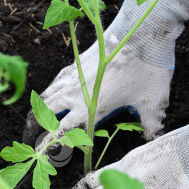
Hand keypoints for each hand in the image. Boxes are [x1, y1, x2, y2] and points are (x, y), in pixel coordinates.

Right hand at [24, 0, 188, 142]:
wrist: (141, 33)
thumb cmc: (148, 69)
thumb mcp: (154, 104)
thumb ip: (152, 126)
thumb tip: (154, 141)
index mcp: (90, 108)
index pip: (61, 133)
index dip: (49, 146)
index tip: (42, 155)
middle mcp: (76, 93)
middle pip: (45, 115)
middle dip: (35, 131)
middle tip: (33, 144)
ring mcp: (73, 76)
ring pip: (46, 98)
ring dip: (38, 112)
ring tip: (35, 124)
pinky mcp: (75, 64)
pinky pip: (54, 83)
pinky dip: (47, 94)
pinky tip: (50, 96)